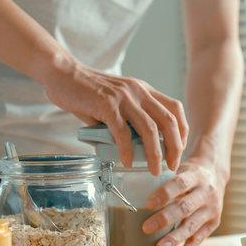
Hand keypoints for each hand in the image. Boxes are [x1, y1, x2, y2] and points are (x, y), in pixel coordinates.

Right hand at [42, 62, 188, 174]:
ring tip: (154, 170)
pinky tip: (128, 162)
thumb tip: (132, 149)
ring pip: (150, 129)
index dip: (182, 131)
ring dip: (155, 153)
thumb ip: (126, 121)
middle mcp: (138, 91)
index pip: (174, 109)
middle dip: (174, 147)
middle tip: (172, 166)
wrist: (62, 75)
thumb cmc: (86, 92)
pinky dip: (127, 150)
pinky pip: (123, 132)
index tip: (178, 150)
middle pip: (168, 121)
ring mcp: (123, 97)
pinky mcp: (106, 104)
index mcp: (144, 90)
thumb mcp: (115, 103)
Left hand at [141, 157, 228, 245]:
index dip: (164, 194)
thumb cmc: (189, 174)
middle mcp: (206, 193)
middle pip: (185, 208)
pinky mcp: (214, 223)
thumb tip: (134, 188)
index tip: (148, 204)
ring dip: (175, 238)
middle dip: (165, 219)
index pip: (179, 184)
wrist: (215, 175)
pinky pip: (200, 238)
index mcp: (195, 176)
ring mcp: (212, 209)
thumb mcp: (179, 168)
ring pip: (192, 225)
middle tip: (146, 228)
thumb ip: (163, 178)